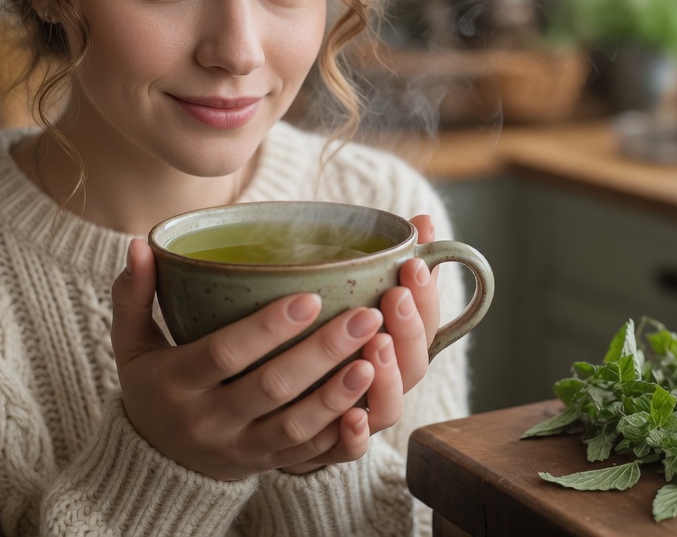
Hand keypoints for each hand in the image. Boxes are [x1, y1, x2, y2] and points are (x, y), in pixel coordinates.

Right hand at [111, 239, 381, 480]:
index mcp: (175, 383)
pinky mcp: (267, 465)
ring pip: (295, 427)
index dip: (266, 328)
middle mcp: (208, 420)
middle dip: (321, 352)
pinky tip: (370, 404)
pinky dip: (341, 433)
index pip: (224, 353)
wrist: (156, 463)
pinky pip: (308, 454)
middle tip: (365, 316)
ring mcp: (240, 447)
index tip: (311, 297)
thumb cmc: (153, 385)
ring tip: (374, 358)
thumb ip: (134, 294)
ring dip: (338, 394)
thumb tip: (139, 244)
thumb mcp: (132, 344)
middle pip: (271, 388)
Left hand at [278, 214, 441, 473]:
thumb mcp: (344, 301)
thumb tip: (419, 221)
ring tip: (376, 345)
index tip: (413, 263)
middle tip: (394, 296)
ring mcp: (353, 421)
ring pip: (386, 411)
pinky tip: (351, 419)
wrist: (247, 415)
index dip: (428, 299)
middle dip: (409, 330)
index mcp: (391, 350)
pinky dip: (353, 440)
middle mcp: (379, 388)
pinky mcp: (316, 452)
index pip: (426, 326)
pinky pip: (345, 454)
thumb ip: (377, 267)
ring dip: (387, 379)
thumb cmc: (303, 344)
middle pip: (413, 369)